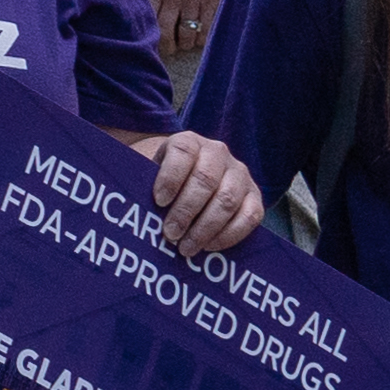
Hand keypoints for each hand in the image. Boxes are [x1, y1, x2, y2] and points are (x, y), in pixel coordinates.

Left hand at [143, 130, 261, 253]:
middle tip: (170, 234)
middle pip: (205, 179)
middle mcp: (218, 152)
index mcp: (189, 142)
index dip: (171, 176)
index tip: (159, 201)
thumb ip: (145, 186)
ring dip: (205, 228)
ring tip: (186, 247)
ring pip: (227, 199)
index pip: (182, 151)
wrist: (191, 181)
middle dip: (186, 211)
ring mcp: (239, 173)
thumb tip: (134, 210)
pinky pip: (250, 216)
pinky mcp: (254, 196)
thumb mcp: (152, 175)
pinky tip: (208, 246)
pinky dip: (229, 235)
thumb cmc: (165, 182)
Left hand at [144, 0, 227, 57]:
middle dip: (167, 46)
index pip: (148, 18)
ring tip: (185, 45)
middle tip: (169, 50)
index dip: (149, 35)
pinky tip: (201, 39)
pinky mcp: (213, 0)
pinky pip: (207, 27)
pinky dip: (203, 38)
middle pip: (165, 32)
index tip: (151, 42)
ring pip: (186, 33)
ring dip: (185, 44)